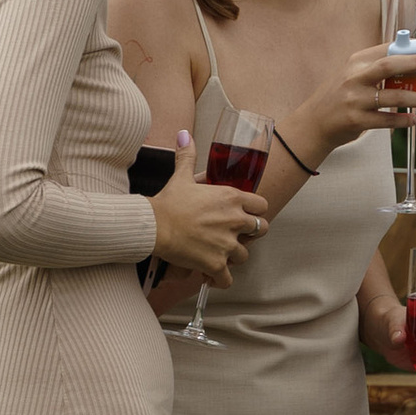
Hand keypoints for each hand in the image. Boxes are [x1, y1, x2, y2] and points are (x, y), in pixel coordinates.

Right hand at [148, 132, 271, 283]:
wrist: (153, 226)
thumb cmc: (168, 202)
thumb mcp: (181, 176)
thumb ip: (187, 156)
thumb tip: (183, 135)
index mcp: (231, 198)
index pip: (262, 205)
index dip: (255, 211)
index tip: (245, 214)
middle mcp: (235, 221)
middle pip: (261, 230)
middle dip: (250, 234)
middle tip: (235, 235)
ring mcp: (227, 244)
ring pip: (244, 255)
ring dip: (233, 256)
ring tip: (219, 254)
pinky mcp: (216, 264)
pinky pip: (228, 279)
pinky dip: (221, 279)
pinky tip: (212, 276)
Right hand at [296, 43, 415, 163]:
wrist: (315, 122)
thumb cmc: (342, 96)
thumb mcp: (355, 75)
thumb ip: (379, 68)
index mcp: (357, 61)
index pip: (390, 47)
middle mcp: (354, 77)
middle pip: (388, 65)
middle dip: (413, 63)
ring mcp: (355, 99)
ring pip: (391, 96)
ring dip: (414, 98)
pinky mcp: (356, 120)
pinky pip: (385, 120)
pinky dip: (402, 120)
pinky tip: (413, 119)